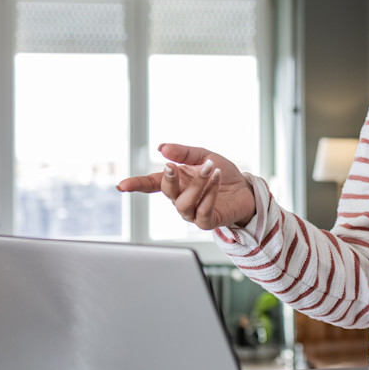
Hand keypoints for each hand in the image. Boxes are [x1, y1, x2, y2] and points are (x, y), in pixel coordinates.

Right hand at [116, 144, 255, 229]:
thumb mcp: (204, 156)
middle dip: (169, 179)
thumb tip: (162, 147)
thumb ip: (184, 153)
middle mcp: (181, 198)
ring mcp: (193, 212)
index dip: (137, 184)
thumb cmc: (223, 174)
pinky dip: (210, 194)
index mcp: (177, 182)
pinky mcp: (207, 222)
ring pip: (184, 203)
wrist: (246, 190)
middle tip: (174, 166)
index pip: (152, 183)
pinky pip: (203, 212)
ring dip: (197, 184)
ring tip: (211, 168)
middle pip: (167, 192)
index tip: (121, 186)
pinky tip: (217, 178)